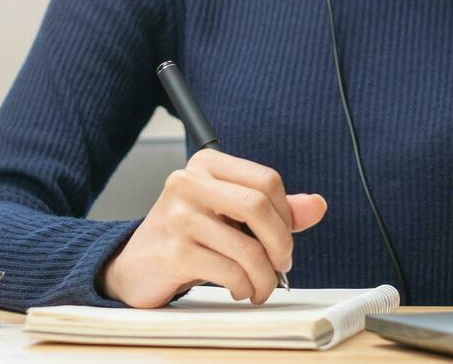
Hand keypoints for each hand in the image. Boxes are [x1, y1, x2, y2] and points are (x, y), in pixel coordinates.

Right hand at [98, 149, 326, 307]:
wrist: (135, 266)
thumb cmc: (188, 237)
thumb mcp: (230, 216)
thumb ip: (273, 209)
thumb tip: (317, 205)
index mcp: (207, 164)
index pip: (266, 180)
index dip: (285, 214)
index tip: (283, 238)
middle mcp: (188, 182)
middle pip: (259, 206)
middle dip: (281, 243)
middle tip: (282, 265)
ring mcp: (178, 215)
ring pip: (247, 247)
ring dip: (264, 276)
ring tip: (260, 286)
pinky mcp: (173, 251)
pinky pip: (229, 271)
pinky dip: (244, 286)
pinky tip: (239, 289)